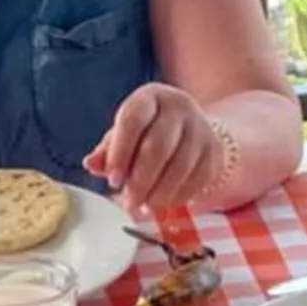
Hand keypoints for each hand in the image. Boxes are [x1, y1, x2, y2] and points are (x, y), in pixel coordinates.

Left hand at [86, 82, 229, 219]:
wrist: (188, 130)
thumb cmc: (147, 133)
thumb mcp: (123, 135)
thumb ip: (107, 151)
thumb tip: (91, 164)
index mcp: (149, 97)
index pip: (133, 120)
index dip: (121, 152)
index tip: (112, 180)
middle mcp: (178, 106)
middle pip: (159, 146)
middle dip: (141, 180)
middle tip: (129, 202)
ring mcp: (201, 127)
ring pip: (181, 166)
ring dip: (160, 194)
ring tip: (145, 208)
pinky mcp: (215, 149)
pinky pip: (199, 178)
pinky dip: (181, 196)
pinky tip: (166, 203)